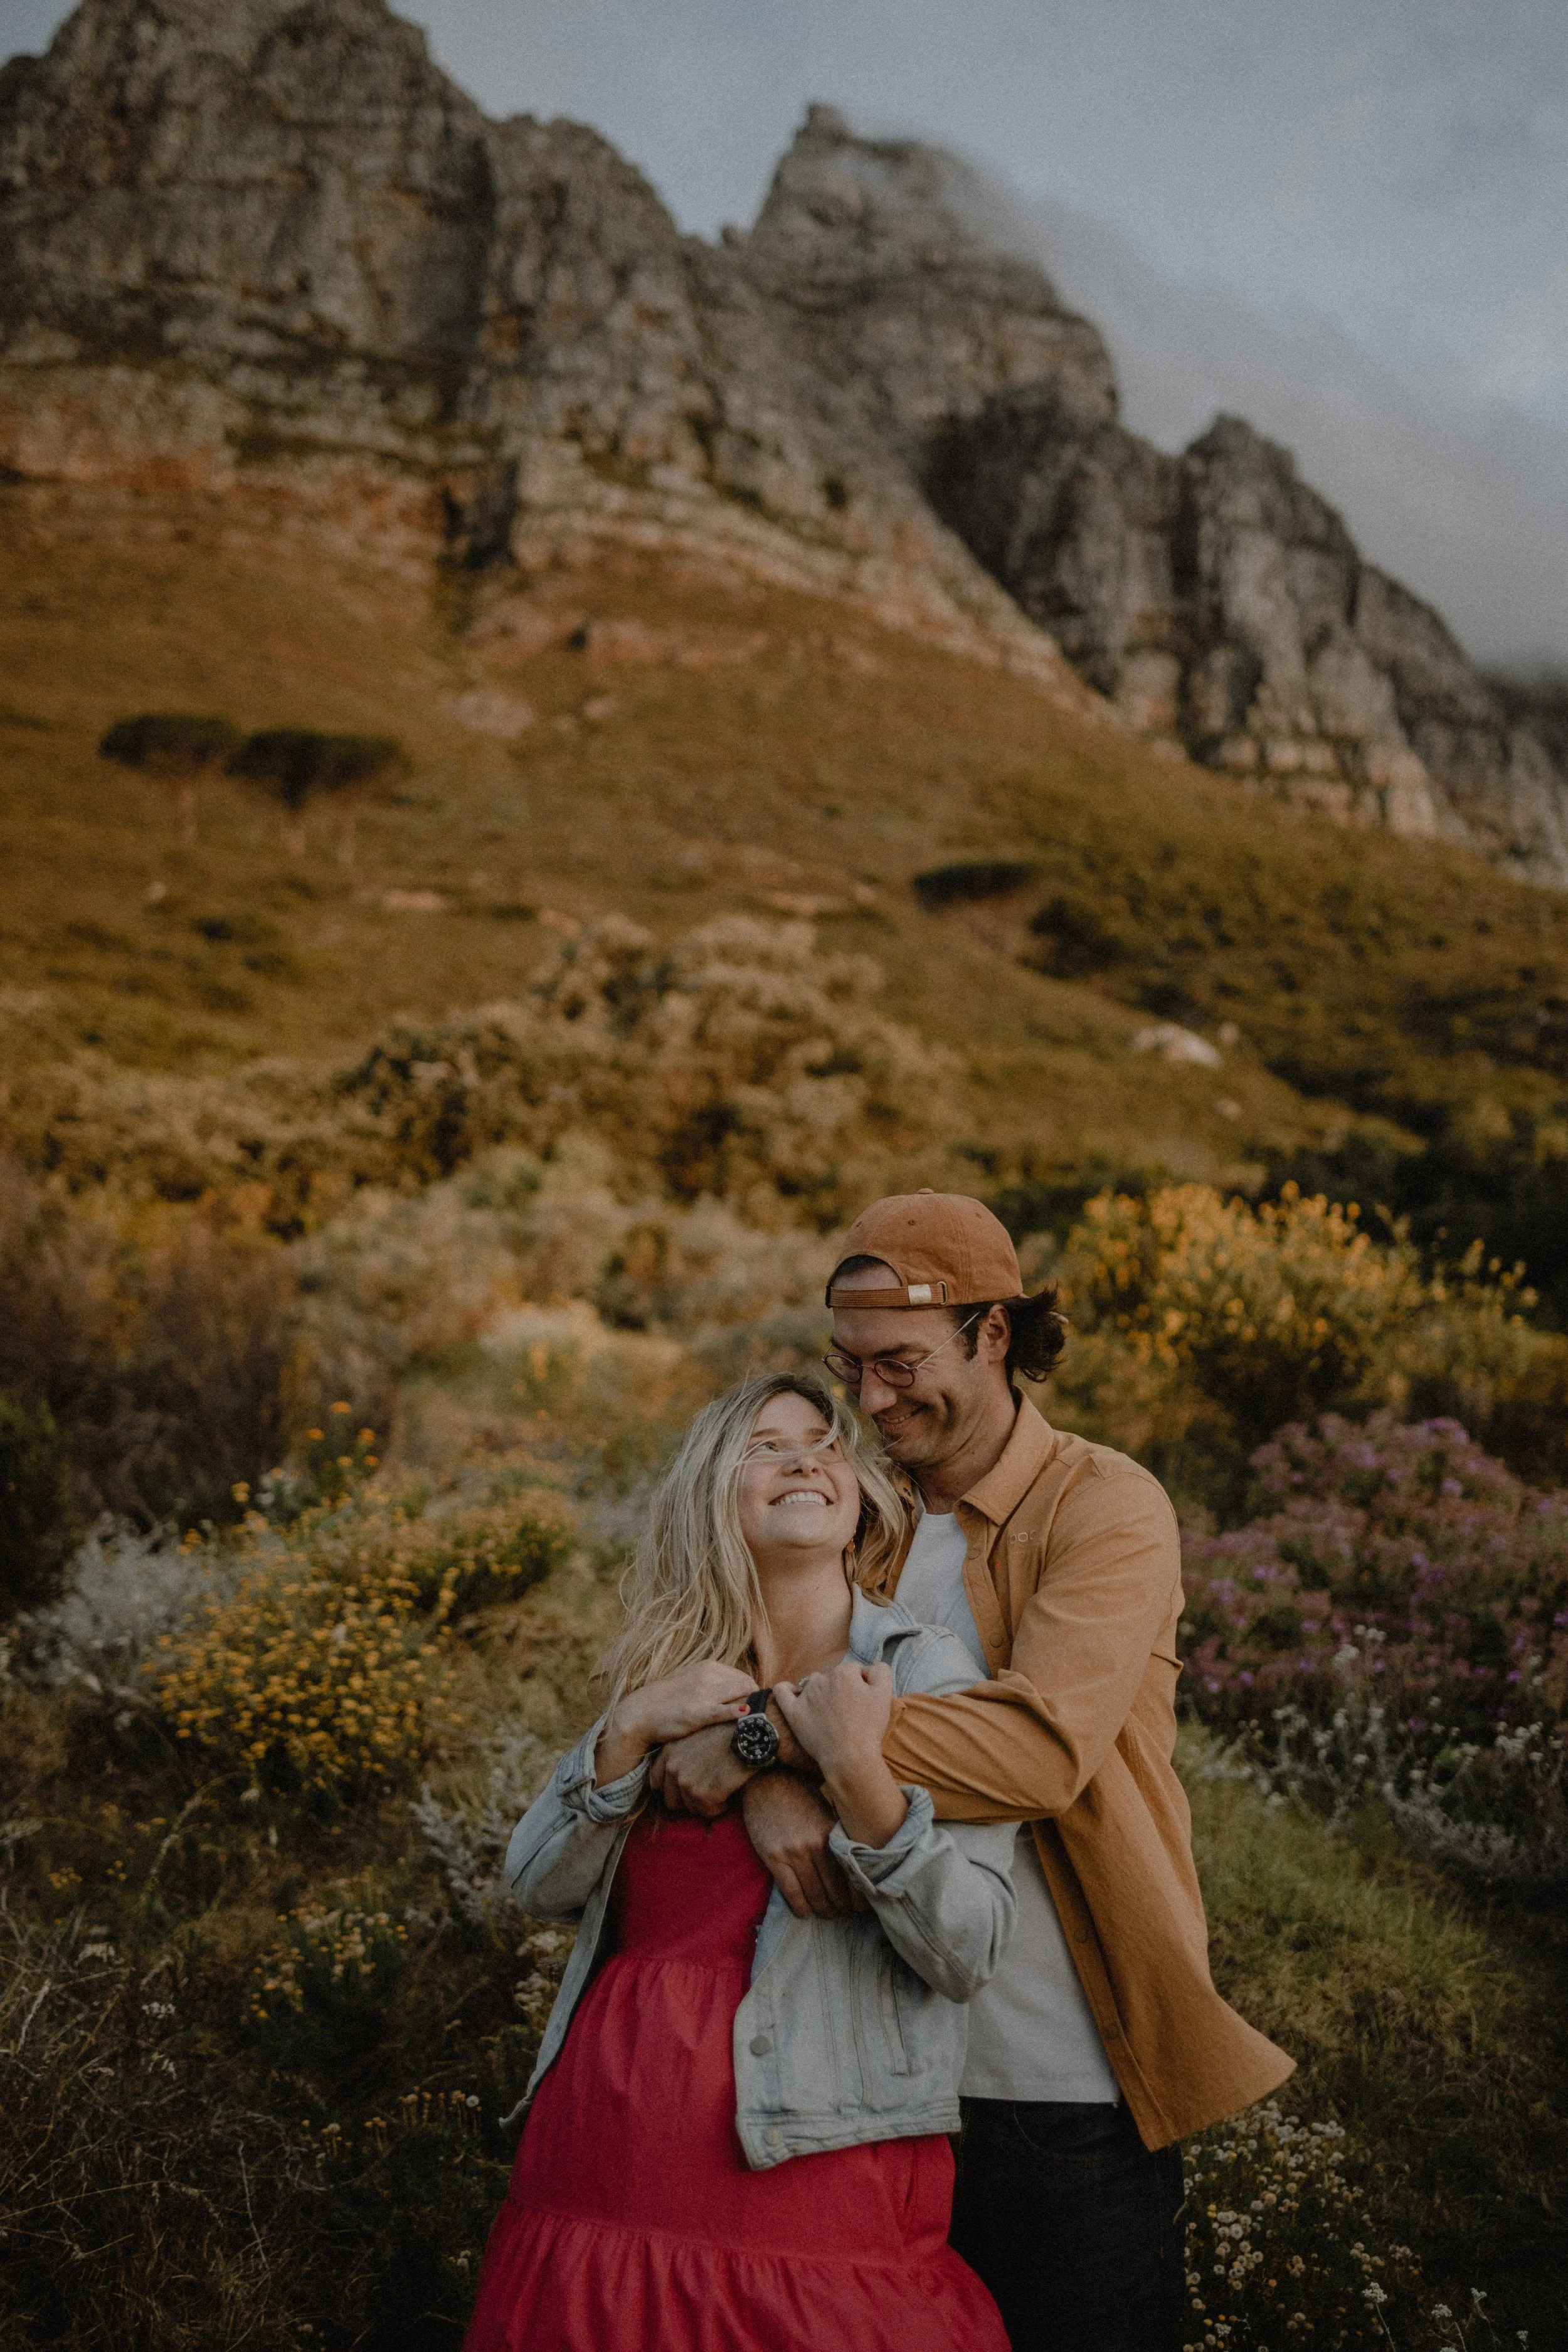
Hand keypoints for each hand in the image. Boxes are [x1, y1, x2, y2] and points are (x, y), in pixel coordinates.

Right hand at [594, 1663, 754, 1786]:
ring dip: (753, 1709)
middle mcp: (708, 1675)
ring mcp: (704, 1693)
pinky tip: (747, 1719)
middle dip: (756, 1701)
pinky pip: (727, 1711)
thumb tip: (739, 1693)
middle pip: (747, 1685)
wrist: (640, 1714)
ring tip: (757, 1724)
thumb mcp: (692, 1682)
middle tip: (760, 1719)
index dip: (753, 1694)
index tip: (755, 1710)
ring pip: (742, 1695)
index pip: (744, 1677)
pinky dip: (740, 1714)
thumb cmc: (668, 1701)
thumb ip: (715, 1684)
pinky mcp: (699, 1712)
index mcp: (708, 1666)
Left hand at [648, 1720, 752, 1817]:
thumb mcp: (696, 1737)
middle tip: (708, 1791)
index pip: (656, 1782)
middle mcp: (673, 1767)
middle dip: (689, 1800)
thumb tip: (680, 1781)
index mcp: (668, 1752)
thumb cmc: (727, 1732)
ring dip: (708, 1803)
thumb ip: (682, 1756)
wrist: (748, 1733)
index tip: (686, 1788)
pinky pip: (710, 1812)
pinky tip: (730, 1792)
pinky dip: (721, 1806)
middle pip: (672, 1801)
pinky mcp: (703, 1794)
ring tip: (722, 1788)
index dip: (672, 1789)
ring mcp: (687, 1782)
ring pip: (692, 1809)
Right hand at [741, 1772, 863, 1918]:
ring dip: (822, 1910)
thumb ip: (839, 1839)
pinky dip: (800, 1907)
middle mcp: (816, 1845)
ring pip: (814, 1895)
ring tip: (826, 1913)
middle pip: (835, 1890)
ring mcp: (793, 1852)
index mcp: (833, 1834)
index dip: (859, 1897)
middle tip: (844, 1914)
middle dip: (841, 1907)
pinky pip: (792, 1893)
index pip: (852, 1875)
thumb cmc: (801, 1797)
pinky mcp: (774, 1857)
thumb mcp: (827, 1813)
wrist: (767, 1782)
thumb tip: (857, 1868)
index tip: (861, 1907)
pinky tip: (805, 1912)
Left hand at [773, 1659, 894, 1780]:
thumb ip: (879, 1671)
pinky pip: (782, 1692)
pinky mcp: (794, 1712)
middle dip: (842, 1688)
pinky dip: (787, 1690)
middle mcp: (822, 1679)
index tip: (864, 1701)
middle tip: (850, 1711)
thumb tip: (866, 1669)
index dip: (861, 1685)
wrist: (850, 1757)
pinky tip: (793, 1693)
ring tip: (830, 1712)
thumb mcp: (884, 1694)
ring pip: (813, 1684)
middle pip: (834, 1676)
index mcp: (844, 1673)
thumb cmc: (868, 1727)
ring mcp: (805, 1695)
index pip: (854, 1670)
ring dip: (821, 1691)